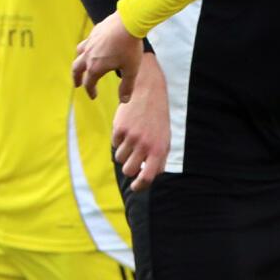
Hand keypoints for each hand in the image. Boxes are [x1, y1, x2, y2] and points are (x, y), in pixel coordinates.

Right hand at [72, 13, 144, 99]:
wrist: (129, 22)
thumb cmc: (130, 47)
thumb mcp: (131, 70)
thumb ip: (127, 86)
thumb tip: (124, 101)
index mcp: (96, 67)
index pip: (89, 83)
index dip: (91, 92)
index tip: (94, 96)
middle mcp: (89, 55)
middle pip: (76, 69)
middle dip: (76, 78)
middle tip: (77, 84)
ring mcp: (90, 42)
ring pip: (79, 53)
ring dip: (79, 61)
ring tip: (82, 64)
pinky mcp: (95, 32)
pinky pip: (87, 41)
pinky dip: (87, 48)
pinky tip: (94, 47)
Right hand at [111, 55, 170, 190]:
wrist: (148, 92)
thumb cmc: (157, 120)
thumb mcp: (164, 139)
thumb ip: (158, 159)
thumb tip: (146, 178)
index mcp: (159, 150)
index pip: (148, 177)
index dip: (140, 185)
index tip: (134, 187)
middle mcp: (145, 145)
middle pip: (128, 170)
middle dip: (129, 167)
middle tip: (133, 158)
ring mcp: (131, 137)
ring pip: (119, 158)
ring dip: (124, 152)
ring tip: (133, 138)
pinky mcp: (120, 129)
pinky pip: (114, 144)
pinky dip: (119, 139)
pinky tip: (128, 127)